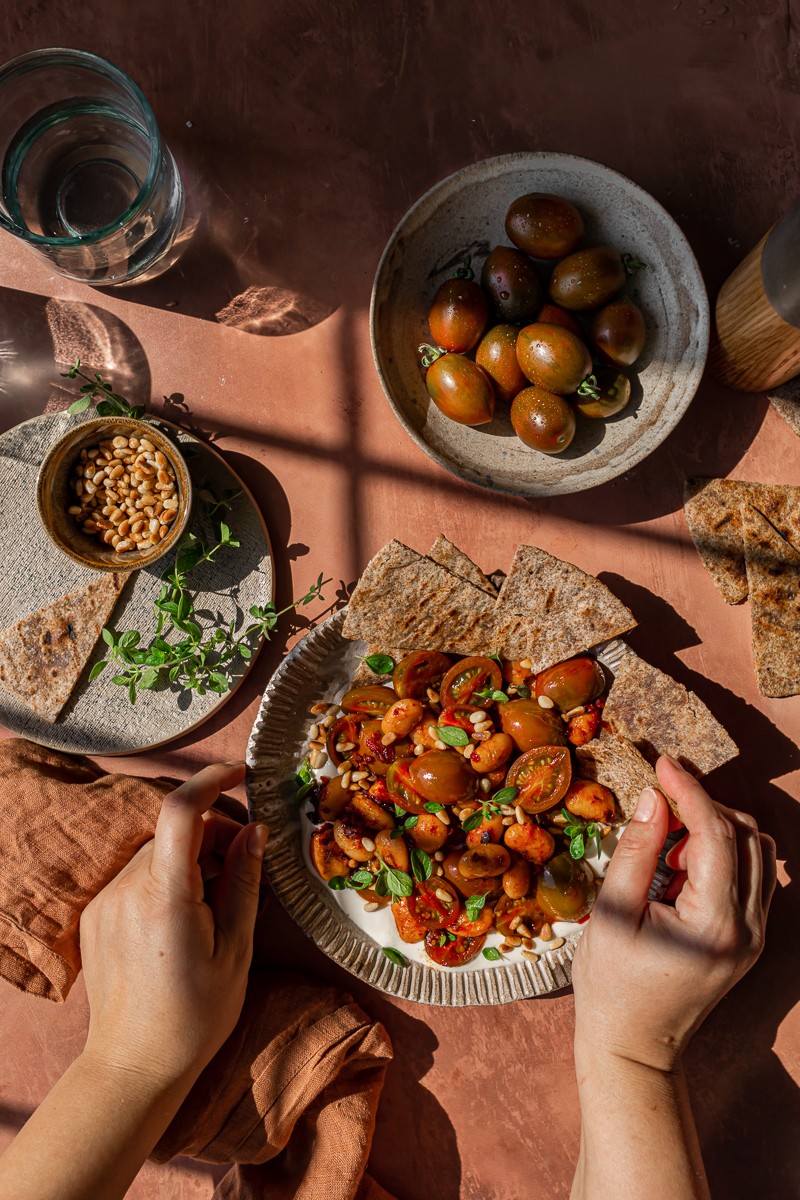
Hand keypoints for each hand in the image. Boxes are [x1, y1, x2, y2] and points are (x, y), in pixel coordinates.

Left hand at [79, 762, 267, 1089]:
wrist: (133, 1066)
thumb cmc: (194, 1016)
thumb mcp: (236, 950)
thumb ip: (245, 882)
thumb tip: (257, 831)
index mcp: (165, 898)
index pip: (180, 811)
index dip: (209, 779)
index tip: (240, 773)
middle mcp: (126, 890)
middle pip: (175, 832)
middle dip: (215, 835)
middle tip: (245, 866)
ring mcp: (105, 901)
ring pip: (157, 852)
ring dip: (191, 858)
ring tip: (216, 903)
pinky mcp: (96, 914)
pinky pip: (137, 876)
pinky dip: (166, 879)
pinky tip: (185, 918)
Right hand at [572, 755, 776, 1071]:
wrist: (633, 1046)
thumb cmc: (612, 986)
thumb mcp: (614, 913)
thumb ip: (637, 850)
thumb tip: (654, 797)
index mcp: (714, 922)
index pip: (716, 834)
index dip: (689, 790)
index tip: (662, 762)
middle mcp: (747, 928)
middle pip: (745, 836)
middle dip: (703, 805)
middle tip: (658, 796)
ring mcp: (753, 936)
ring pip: (756, 853)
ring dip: (716, 828)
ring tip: (668, 836)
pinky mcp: (748, 939)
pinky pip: (752, 877)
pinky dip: (723, 854)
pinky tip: (683, 861)